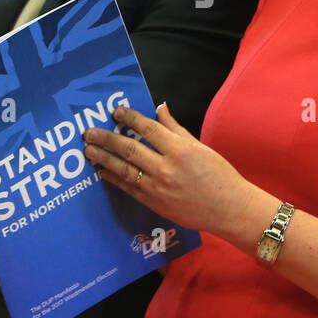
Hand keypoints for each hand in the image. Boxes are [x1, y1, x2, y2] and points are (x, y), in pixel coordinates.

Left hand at [82, 103, 262, 237]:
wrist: (228, 209)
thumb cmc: (219, 175)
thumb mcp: (199, 147)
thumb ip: (175, 128)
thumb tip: (159, 108)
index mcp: (180, 150)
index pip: (148, 129)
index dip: (130, 118)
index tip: (116, 111)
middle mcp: (166, 168)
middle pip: (130, 150)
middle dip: (107, 139)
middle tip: (88, 132)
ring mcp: (159, 188)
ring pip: (125, 170)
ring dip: (104, 159)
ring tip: (89, 150)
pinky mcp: (155, 204)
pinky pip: (129, 189)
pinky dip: (114, 179)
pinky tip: (102, 171)